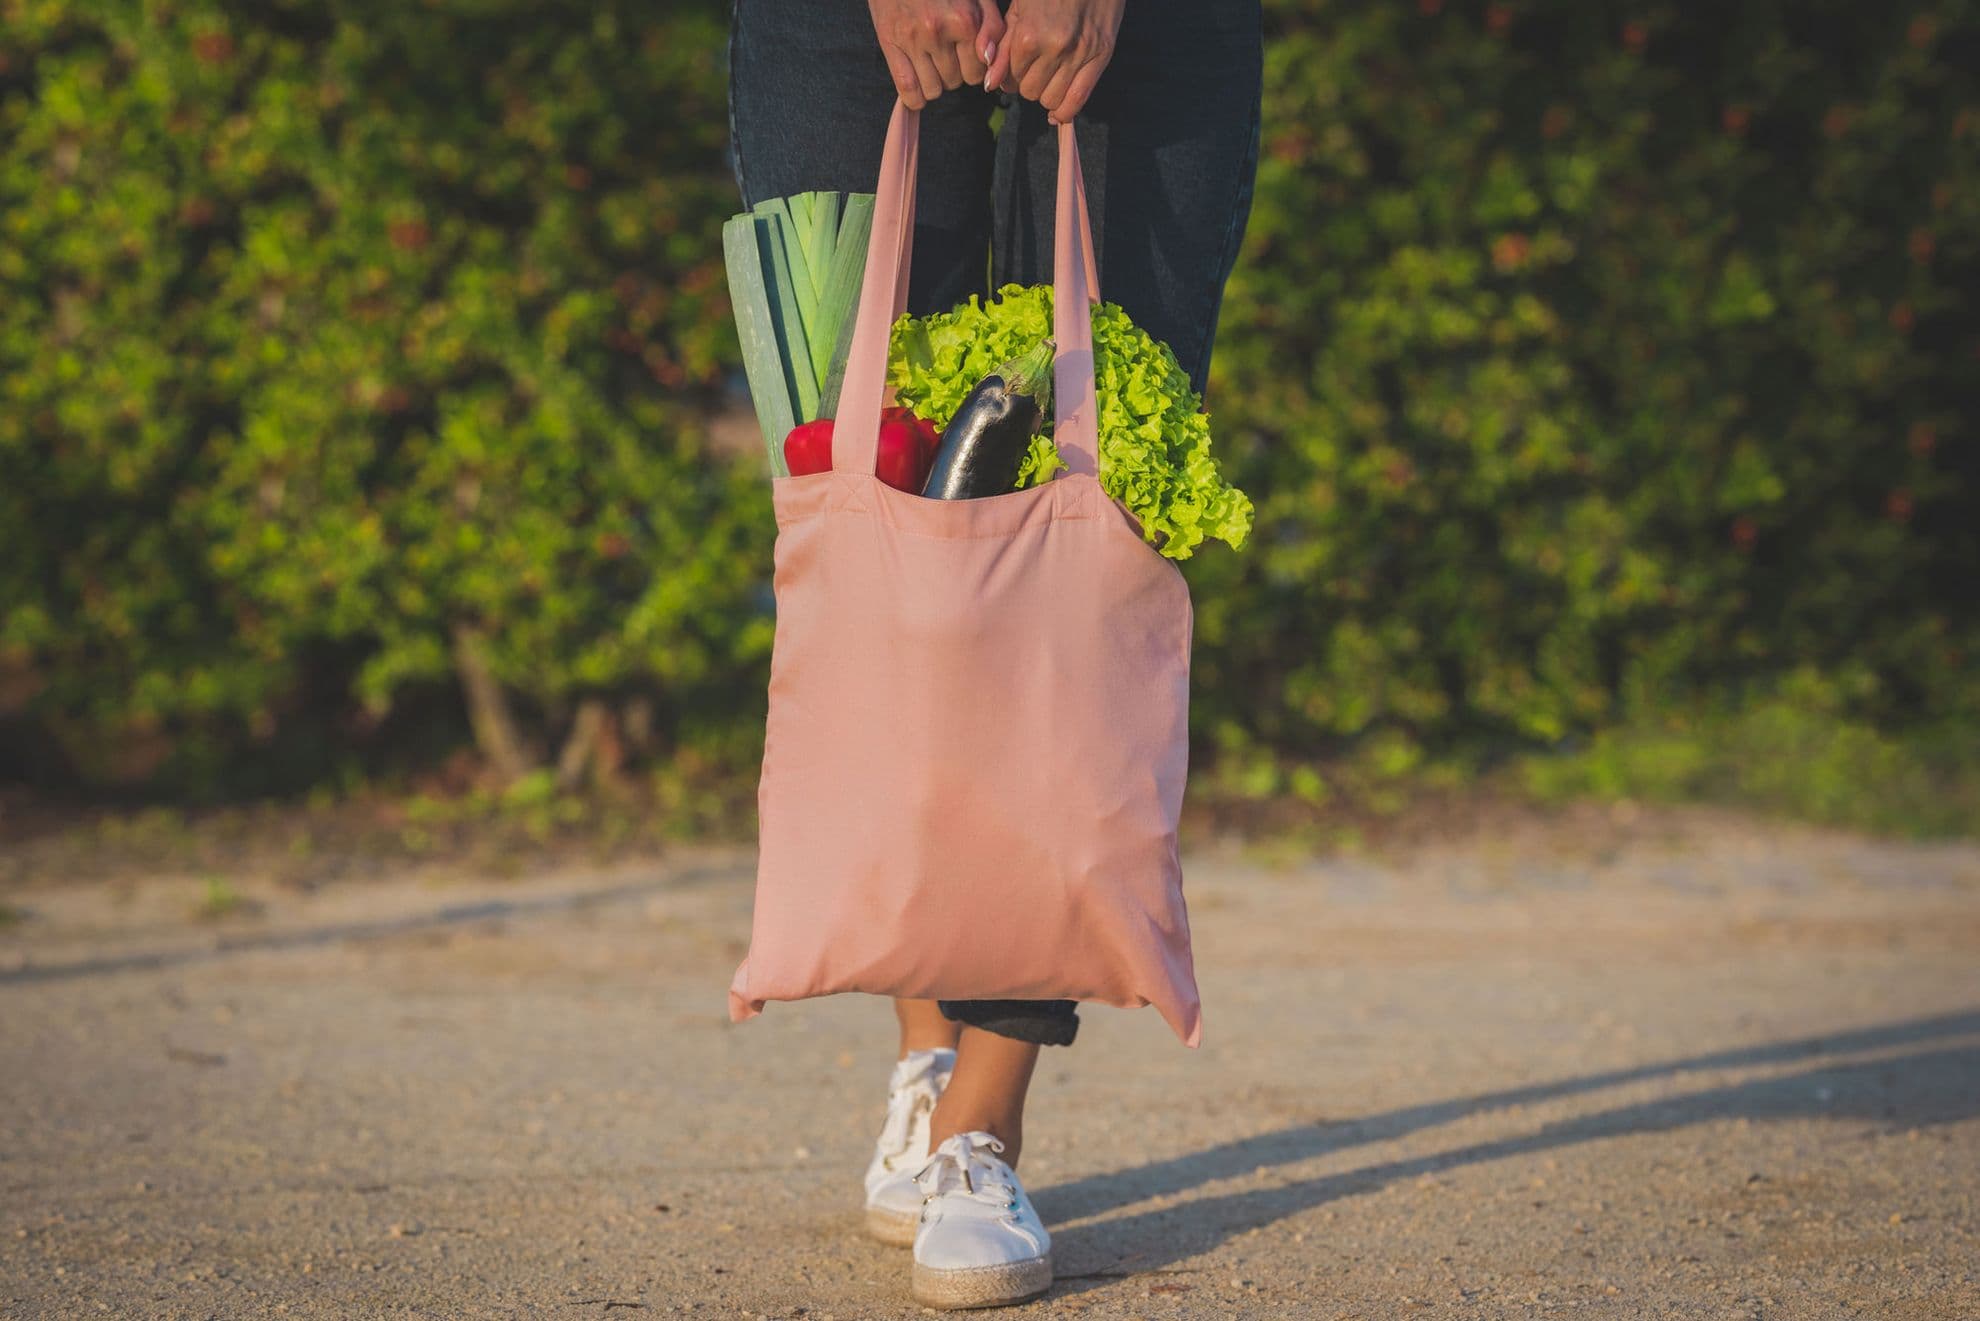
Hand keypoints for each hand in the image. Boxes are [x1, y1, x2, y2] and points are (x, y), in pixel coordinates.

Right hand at [868, 0, 1006, 109]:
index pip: (977, 74)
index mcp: (964, 20)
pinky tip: (917, 84)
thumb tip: (989, 60)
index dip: (972, 69)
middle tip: (945, 53)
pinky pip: (908, 90)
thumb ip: (993, 27)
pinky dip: (915, 97)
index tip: (964, 56)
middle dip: (953, 73)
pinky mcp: (890, 44)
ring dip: (934, 83)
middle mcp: (939, 32)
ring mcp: (912, 40)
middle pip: (955, 83)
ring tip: (930, 62)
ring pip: (933, 90)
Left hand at [984, 0, 1122, 123]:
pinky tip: (1059, 110)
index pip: (1012, 78)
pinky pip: (1079, 100)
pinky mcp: (1101, 55)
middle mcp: (1054, 47)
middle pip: (1030, 93)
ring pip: (1052, 100)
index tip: (1018, 67)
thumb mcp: (1019, 9)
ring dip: (1046, 94)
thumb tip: (990, 85)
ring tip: (1049, 79)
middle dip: (1029, 85)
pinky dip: (1065, 112)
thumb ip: (1002, 48)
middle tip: (1035, 70)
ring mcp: (1080, 54)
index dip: (1012, 76)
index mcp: (1029, 35)